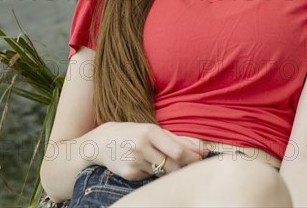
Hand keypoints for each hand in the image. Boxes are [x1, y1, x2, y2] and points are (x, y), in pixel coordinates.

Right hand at [92, 122, 209, 180]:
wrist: (103, 141)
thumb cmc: (135, 133)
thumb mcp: (154, 130)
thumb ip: (178, 139)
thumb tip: (202, 150)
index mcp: (150, 131)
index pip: (177, 150)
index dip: (192, 157)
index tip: (203, 159)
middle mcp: (141, 146)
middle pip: (172, 164)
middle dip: (185, 167)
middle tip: (194, 166)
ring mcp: (134, 162)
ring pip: (162, 173)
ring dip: (170, 170)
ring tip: (167, 161)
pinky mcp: (129, 174)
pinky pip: (150, 177)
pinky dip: (154, 173)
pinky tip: (146, 164)